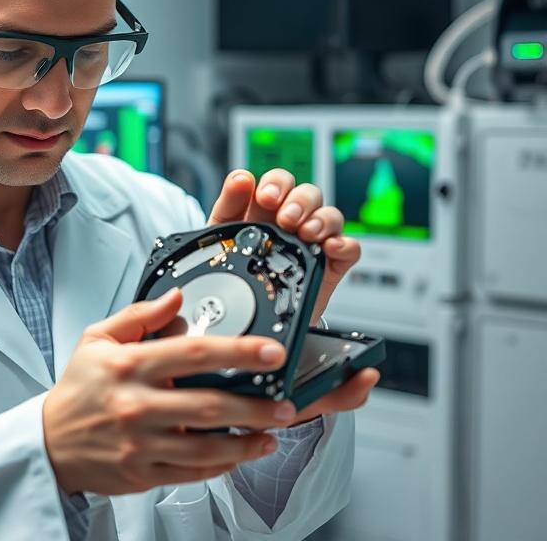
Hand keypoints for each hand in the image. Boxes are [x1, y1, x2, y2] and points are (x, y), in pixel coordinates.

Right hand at [43, 288, 300, 495]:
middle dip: (256, 406)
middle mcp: (137, 405)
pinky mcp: (144, 473)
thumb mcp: (97, 339)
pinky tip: (240, 454)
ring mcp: (142, 443)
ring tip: (273, 432)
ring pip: (207, 447)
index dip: (238, 352)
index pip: (193, 353)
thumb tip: (176, 297)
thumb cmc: (78, 389)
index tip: (271, 352)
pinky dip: (223, 465)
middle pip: (209, 405)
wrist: (49, 443)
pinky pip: (193, 472)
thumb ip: (139, 316)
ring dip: (248, 442)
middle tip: (285, 403)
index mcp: (129, 366)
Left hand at [207, 168, 360, 325]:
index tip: (267, 197)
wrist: (245, 306)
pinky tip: (330, 247)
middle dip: (299, 202)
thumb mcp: (224, 230)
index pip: (281, 181)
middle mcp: (295, 218)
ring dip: (321, 220)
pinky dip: (344, 244)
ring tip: (306, 233)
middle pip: (309, 194)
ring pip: (331, 215)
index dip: (277, 183)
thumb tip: (241, 177)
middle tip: (285, 219)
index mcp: (268, 206)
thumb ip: (229, 201)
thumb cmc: (234, 261)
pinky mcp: (330, 264)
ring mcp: (314, 239)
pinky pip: (349, 247)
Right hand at [208, 168, 378, 420]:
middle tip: (296, 225)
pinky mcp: (225, 222)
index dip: (338, 239)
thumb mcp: (295, 374)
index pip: (340, 245)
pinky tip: (243, 185)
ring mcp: (257, 229)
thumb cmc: (255, 352)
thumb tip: (366, 379)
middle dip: (309, 209)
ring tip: (271, 206)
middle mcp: (289, 246)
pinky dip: (241, 184)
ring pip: (283, 190)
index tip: (326, 246)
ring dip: (282, 191)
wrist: (208, 348)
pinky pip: (236, 193)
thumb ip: (336, 389)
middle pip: (313, 207)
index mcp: (314, 276)